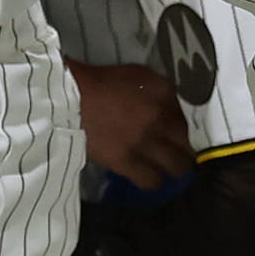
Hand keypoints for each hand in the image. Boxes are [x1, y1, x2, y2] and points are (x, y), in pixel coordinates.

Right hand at [68, 61, 193, 189]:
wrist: (68, 97)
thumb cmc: (99, 82)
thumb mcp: (136, 74)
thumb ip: (158, 92)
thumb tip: (171, 109)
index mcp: (162, 91)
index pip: (185, 115)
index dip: (181, 127)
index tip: (175, 132)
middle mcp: (159, 117)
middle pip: (186, 143)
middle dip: (185, 150)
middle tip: (178, 154)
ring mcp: (145, 142)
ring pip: (175, 166)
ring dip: (173, 168)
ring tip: (166, 169)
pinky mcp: (126, 162)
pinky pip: (150, 180)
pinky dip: (152, 180)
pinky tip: (148, 176)